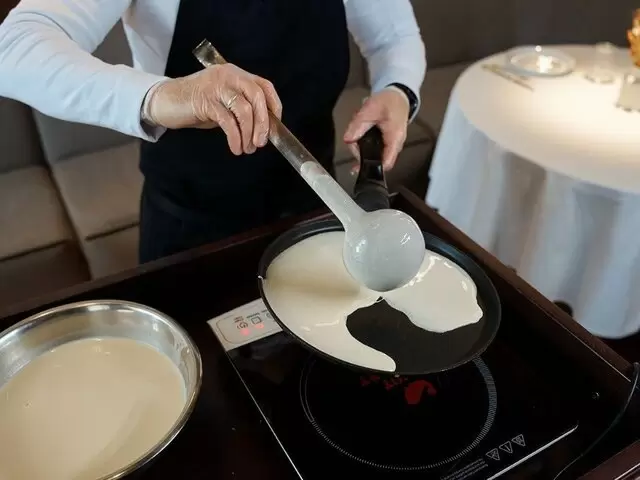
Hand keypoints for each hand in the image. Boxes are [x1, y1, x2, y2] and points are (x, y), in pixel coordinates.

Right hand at [146, 64, 281, 154]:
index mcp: (237, 75)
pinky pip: (227, 121)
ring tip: (246, 149)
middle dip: (263, 123)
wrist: (166, 101)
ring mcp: (217, 86)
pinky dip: (235, 137)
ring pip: (244, 110)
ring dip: (248, 133)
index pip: (264, 86)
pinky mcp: (205, 100)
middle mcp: (229, 76)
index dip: (274, 106)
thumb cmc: (198, 104)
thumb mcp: (225, 102)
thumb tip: (264, 128)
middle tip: (261, 143)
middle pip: (257, 97)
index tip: (275, 127)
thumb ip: (243, 109)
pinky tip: (235, 147)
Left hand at [343, 88, 409, 170]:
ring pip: (372, 154)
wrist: (398, 95)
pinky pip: (373, 148)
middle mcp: (394, 145)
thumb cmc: (389, 101)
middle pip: (375, 159)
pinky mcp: (385, 142)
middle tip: (351, 139)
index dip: (371, 167)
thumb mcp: (371, 109)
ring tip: (356, 131)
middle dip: (359, 151)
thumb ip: (359, 124)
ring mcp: (390, 145)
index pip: (386, 163)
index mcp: (395, 139)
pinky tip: (360, 133)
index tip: (356, 167)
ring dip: (360, 145)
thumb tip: (348, 139)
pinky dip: (363, 142)